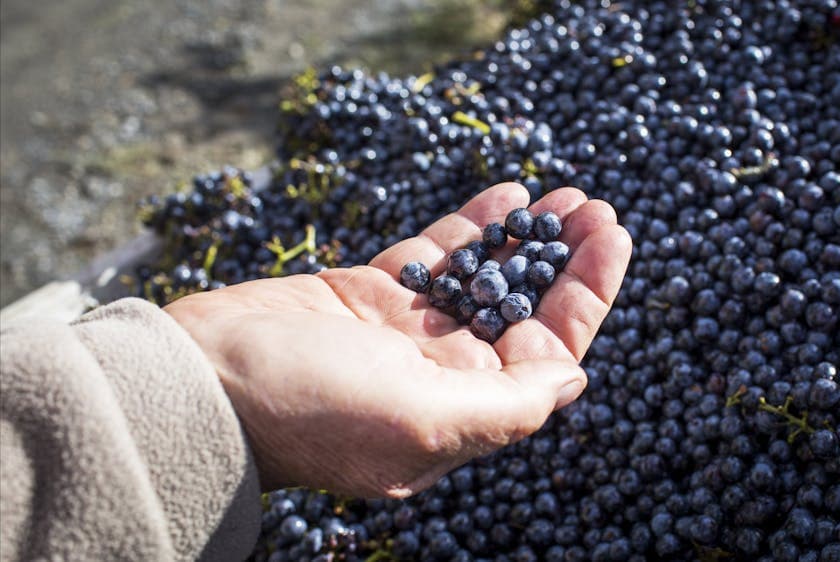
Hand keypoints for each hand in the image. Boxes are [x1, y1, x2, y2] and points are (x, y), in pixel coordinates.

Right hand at [164, 182, 630, 497]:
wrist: (203, 378)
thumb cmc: (309, 409)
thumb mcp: (421, 422)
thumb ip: (506, 408)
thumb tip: (574, 382)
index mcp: (463, 413)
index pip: (548, 355)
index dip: (587, 296)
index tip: (611, 239)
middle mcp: (442, 376)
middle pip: (525, 312)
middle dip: (566, 262)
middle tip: (596, 210)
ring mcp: (407, 333)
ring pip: (486, 280)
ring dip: (527, 238)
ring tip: (564, 197)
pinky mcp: (372, 295)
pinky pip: (435, 257)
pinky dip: (472, 227)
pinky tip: (508, 195)